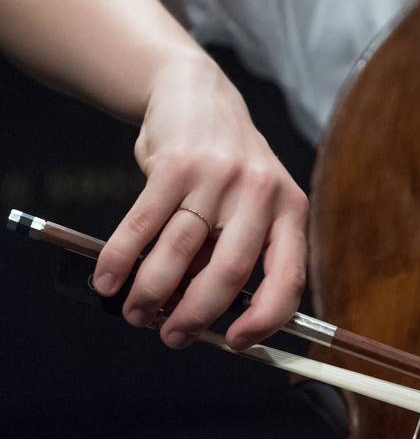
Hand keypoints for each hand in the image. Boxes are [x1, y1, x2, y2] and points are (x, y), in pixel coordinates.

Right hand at [92, 53, 308, 349]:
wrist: (197, 95)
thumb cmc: (228, 171)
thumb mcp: (254, 206)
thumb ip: (239, 254)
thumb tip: (202, 317)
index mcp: (291, 211)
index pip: (289, 278)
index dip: (265, 319)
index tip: (236, 343)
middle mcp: (261, 193)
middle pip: (229, 271)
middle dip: (195, 314)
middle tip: (172, 336)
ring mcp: (218, 176)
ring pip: (181, 251)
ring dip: (152, 292)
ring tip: (137, 314)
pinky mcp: (175, 164)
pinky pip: (143, 224)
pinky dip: (121, 259)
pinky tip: (108, 282)